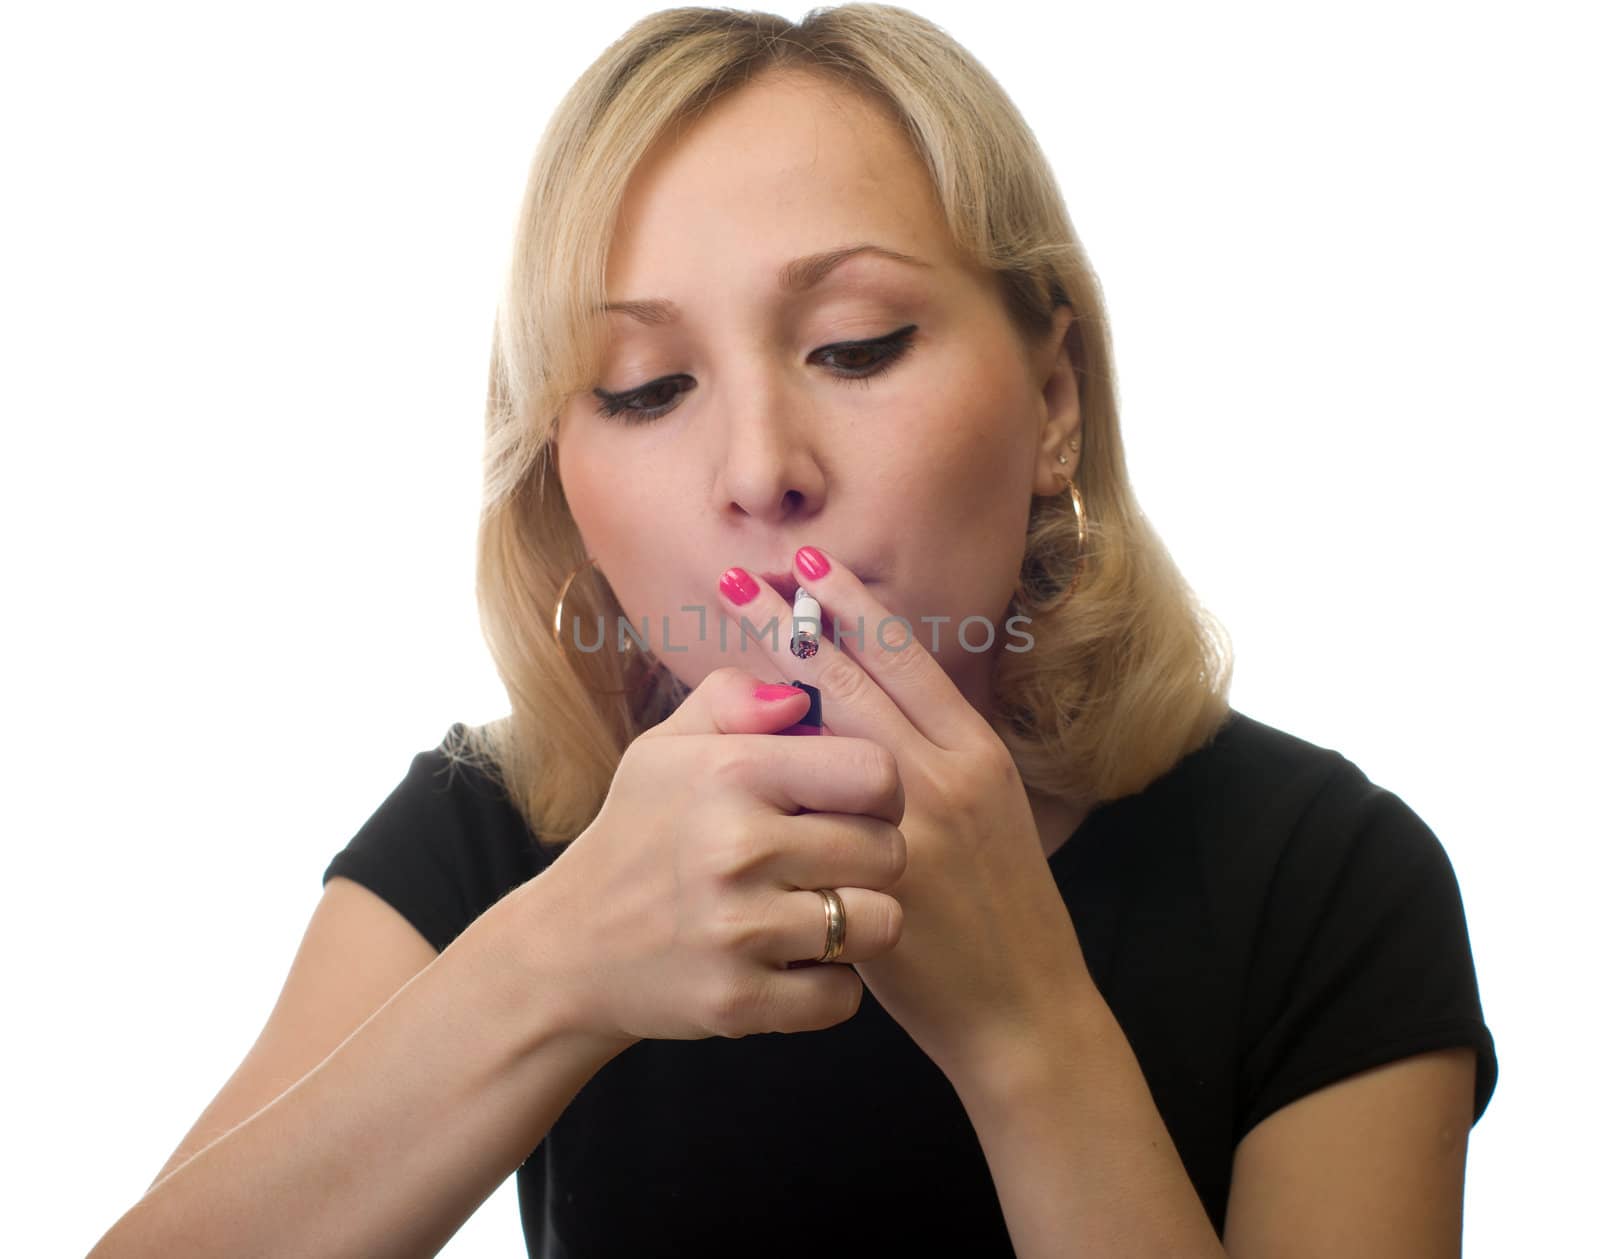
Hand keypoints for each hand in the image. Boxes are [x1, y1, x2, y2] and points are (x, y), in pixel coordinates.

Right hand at [530, 666, 907, 1046]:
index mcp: (731, 773)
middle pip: (888, 852)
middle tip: (830, 867)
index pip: (875, 775)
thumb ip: (732, 699)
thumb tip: (799, 698)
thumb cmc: (635, 836)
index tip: (855, 808)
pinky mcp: (739, 1002)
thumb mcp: (664, 748)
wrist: (567, 949)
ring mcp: (739, 931)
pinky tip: (791, 963)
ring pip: (880, 925)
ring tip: (817, 913)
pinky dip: (827, 987)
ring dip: (858, 924)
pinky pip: (844, 997)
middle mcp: (737, 848)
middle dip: (871, 859)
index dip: (880, 793)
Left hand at [713, 546, 1094, 1085]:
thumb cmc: (1002, 908)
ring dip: (776, 675)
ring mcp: (910, 826)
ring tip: (731, 635)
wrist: (1021, 1007)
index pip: (908, 660)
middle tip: (741, 576)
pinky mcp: (878, 878)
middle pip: (860, 679)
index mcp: (978, 753)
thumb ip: (939, 755)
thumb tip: (884, 700)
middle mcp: (946, 776)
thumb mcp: (992, 810)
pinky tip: (734, 736)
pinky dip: (777, 763)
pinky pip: (815, 806)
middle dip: (796, 623)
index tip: (810, 565)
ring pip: (833, 732)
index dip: (854, 608)